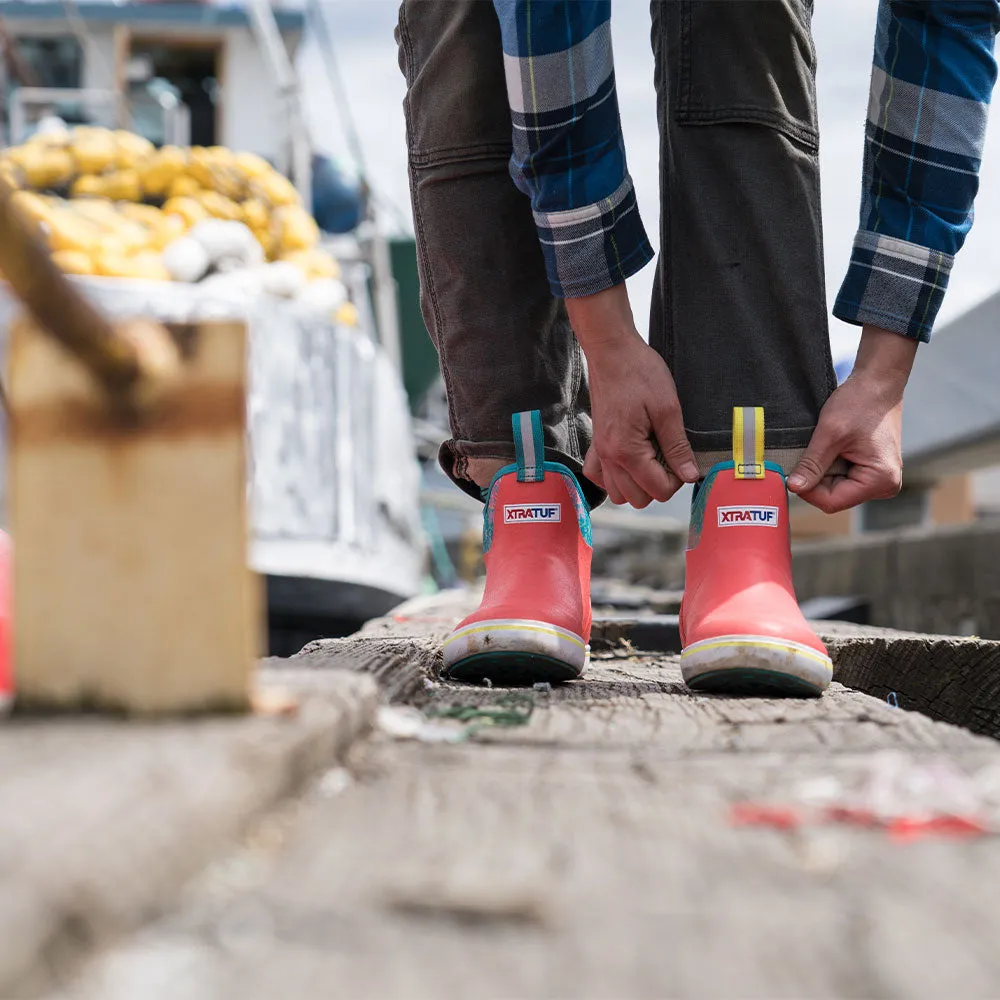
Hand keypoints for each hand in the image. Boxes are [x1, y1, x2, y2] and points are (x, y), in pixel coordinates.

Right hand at [566, 285, 697, 507]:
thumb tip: (689, 476)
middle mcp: (610, 457)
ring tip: (651, 460)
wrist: (611, 352)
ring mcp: (600, 452)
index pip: (658, 490)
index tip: (681, 458)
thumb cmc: (640, 373)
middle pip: (638, 499)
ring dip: (637, 485)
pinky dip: (613, 478)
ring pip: (618, 494)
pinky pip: (598, 477)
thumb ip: (677, 446)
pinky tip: (628, 464)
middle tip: (668, 458)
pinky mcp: (596, 444)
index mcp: (628, 451)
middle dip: (658, 485)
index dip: (677, 480)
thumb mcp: (668, 408)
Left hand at [787, 325, 917, 512]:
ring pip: (836, 488)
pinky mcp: (873, 471)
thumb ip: (812, 464)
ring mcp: (880, 479)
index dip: (808, 489)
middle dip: (816, 478)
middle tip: (811, 453)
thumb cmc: (860, 403)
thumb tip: (794, 487)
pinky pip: (843, 478)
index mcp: (880, 480)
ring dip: (823, 471)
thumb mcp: (830, 434)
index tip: (793, 472)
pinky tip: (833, 448)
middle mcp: (885, 485)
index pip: (831, 502)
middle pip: (834, 497)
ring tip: (826, 447)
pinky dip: (831, 466)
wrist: (878, 384)